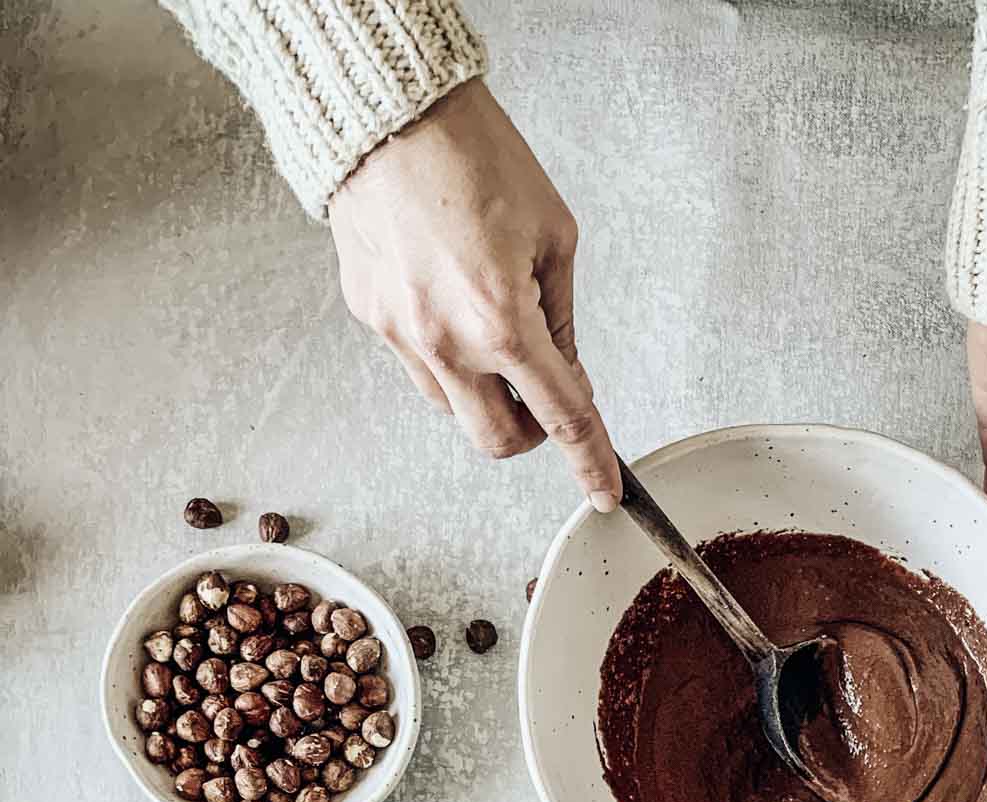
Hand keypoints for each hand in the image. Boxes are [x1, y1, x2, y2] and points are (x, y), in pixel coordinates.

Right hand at [330, 79, 619, 509]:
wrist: (389, 112)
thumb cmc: (474, 156)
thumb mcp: (554, 237)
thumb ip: (562, 319)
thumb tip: (567, 370)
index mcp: (502, 321)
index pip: (562, 416)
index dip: (590, 460)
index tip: (604, 489)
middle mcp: (446, 341)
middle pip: (497, 441)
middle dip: (530, 432)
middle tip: (544, 395)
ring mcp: (400, 334)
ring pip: (454, 409)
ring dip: (485, 393)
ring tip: (492, 329)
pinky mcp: (369, 316)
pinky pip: (418, 365)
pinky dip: (447, 356)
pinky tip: (451, 302)